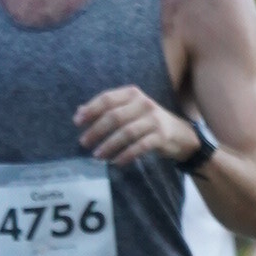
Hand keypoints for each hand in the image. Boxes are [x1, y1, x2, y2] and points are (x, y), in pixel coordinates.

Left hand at [75, 85, 200, 166]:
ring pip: (126, 132)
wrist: (179, 134)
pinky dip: (126, 155)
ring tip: (97, 155)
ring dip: (109, 145)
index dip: (90, 110)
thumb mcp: (128, 111)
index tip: (77, 122)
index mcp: (132, 94)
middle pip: (114, 116)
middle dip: (96, 130)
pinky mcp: (161, 136)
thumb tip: (79, 112)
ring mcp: (153, 119)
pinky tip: (116, 162)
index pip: (107, 99)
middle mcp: (143, 103)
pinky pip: (140, 146)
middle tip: (84, 142)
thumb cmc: (146, 121)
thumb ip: (106, 109)